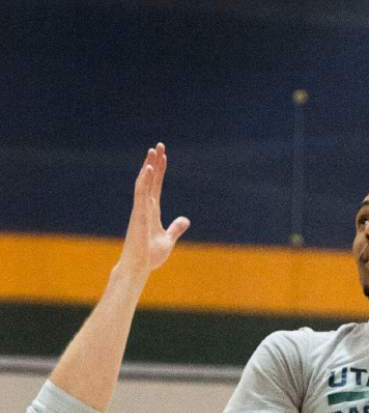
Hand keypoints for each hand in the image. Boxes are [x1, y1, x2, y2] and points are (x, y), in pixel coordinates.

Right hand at [117, 143, 189, 279]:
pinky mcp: (138, 215)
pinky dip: (145, 181)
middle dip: (154, 162)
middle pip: (150, 180)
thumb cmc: (149, 255)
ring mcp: (140, 210)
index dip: (160, 170)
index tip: (163, 155)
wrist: (139, 267)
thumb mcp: (168, 239)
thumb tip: (185, 219)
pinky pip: (141, 194)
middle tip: (158, 145)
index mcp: (152, 210)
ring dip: (148, 167)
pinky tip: (150, 169)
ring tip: (152, 151)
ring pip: (144, 183)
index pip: (156, 185)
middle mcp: (145, 207)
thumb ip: (176, 228)